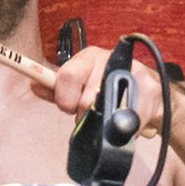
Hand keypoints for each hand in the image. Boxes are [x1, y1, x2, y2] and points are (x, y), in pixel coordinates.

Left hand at [39, 46, 169, 135]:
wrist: (149, 91)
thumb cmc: (107, 87)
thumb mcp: (80, 84)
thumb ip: (56, 88)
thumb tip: (34, 85)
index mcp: (87, 57)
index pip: (67, 75)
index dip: (64, 97)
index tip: (67, 107)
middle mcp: (109, 59)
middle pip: (86, 101)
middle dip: (84, 115)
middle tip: (90, 114)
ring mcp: (131, 72)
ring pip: (105, 111)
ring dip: (103, 123)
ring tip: (107, 116)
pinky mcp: (149, 89)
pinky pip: (127, 119)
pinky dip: (122, 127)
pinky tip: (123, 120)